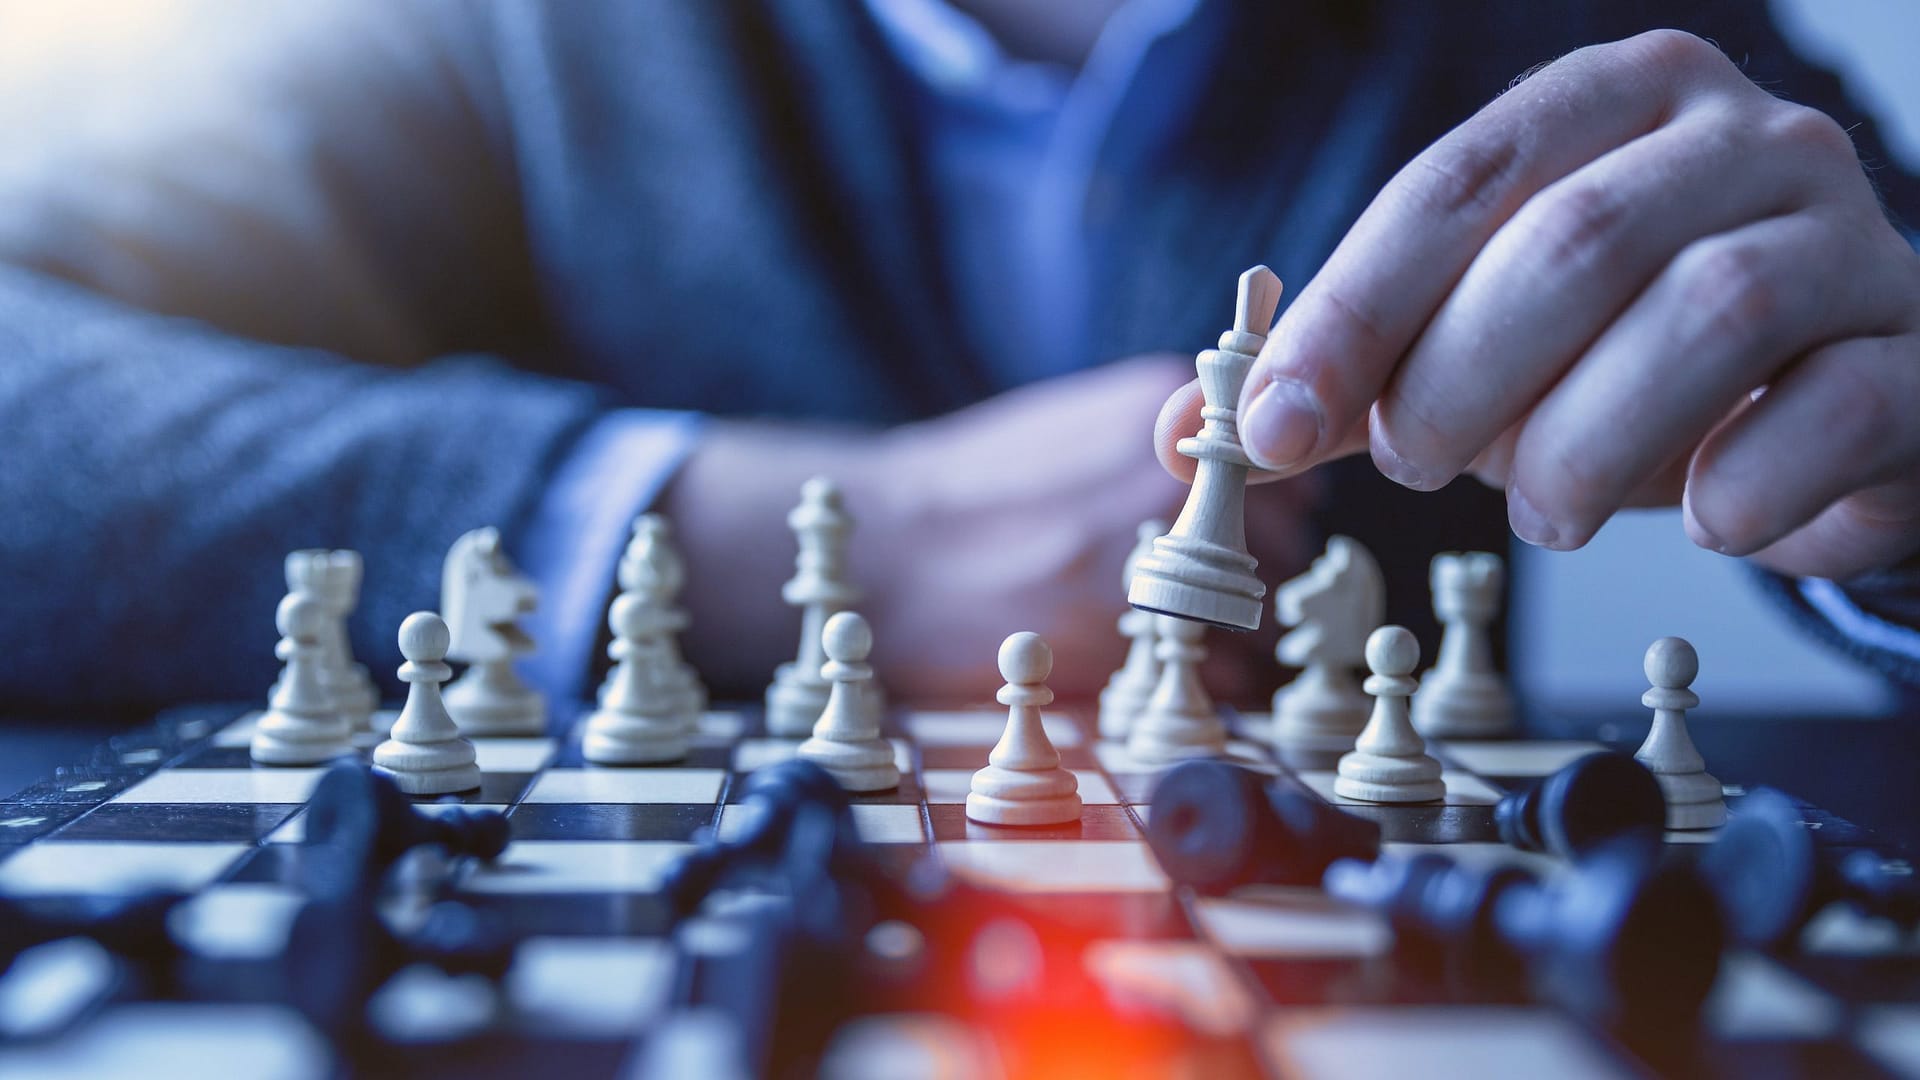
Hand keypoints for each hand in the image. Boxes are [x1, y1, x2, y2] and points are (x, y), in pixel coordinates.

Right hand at [668, 356, 1316, 701]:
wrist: (887, 552)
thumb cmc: (975, 492)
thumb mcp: (1076, 424)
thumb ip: (1167, 441)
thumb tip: (1250, 472)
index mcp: (1161, 410)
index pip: (1291, 467)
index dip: (1268, 511)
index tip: (1236, 533)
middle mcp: (1171, 479)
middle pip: (1284, 544)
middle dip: (1251, 576)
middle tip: (1191, 593)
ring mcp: (1155, 559)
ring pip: (1261, 617)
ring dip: (1234, 637)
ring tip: (1166, 633)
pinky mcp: (1130, 642)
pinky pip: (1226, 677)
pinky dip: (1208, 685)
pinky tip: (1150, 667)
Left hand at [1159, 30, 1919, 579]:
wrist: (1828, 405)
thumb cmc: (1628, 365)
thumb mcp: (1478, 350)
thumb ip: (1348, 379)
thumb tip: (1191, 431)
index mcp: (1613, 105)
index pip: (1457, 184)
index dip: (1353, 309)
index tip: (1272, 426)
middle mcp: (1740, 142)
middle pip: (1575, 241)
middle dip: (1461, 379)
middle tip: (1420, 466)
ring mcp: (1848, 236)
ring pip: (1709, 313)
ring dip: (1585, 444)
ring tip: (1539, 512)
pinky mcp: (1913, 353)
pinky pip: (1834, 409)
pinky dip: (1742, 485)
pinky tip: (1700, 519)